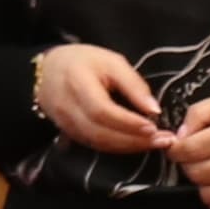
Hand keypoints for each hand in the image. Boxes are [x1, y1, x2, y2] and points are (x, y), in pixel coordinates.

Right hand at [33, 41, 165, 155]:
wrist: (46, 71)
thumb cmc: (82, 62)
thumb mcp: (111, 61)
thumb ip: (133, 84)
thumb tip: (154, 109)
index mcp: (78, 84)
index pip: (102, 111)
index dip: (128, 122)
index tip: (153, 126)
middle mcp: (68, 108)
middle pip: (101, 133)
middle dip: (134, 140)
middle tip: (162, 140)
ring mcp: (66, 124)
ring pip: (99, 143)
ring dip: (129, 147)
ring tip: (155, 144)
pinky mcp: (70, 133)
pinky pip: (96, 145)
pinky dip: (118, 147)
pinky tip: (136, 143)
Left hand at [167, 90, 209, 208]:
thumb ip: (201, 112)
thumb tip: (181, 136)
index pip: (192, 149)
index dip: (177, 148)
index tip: (178, 145)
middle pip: (197, 173)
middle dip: (188, 163)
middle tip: (195, 154)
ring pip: (207, 193)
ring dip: (201, 182)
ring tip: (208, 167)